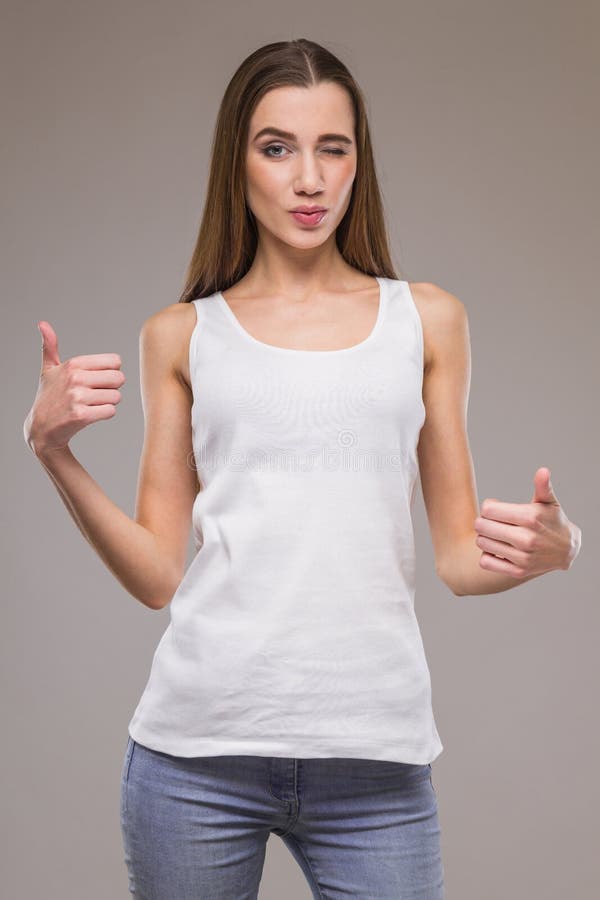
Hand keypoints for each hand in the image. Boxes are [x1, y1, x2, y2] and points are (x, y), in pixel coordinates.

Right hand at [23, 320, 125, 456]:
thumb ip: (49, 347)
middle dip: (113, 387)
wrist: (42, 427)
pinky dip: (104, 414)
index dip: (111, 371)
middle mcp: (76, 378)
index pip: (115, 361)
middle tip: (97, 393)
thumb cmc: (49, 396)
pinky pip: (110, 411)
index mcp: (73, 364)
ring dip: (108, 402)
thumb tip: (42, 324)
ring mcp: (78, 397)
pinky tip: (91, 413)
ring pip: (116, 396)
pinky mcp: (81, 415)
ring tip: (92, 404)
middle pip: (119, 378)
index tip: (98, 379)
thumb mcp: (48, 370)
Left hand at [474, 467, 581, 577]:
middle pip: (481, 526)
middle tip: (491, 522)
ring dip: (484, 537)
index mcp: (530, 517)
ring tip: (494, 534)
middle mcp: (526, 538)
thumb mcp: (549, 502)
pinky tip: (496, 549)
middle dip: (483, 521)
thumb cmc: (553, 520)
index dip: (488, 507)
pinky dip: (486, 555)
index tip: (495, 508)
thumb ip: (543, 487)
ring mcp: (522, 557)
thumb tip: (543, 471)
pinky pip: (486, 562)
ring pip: (482, 543)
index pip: (488, 509)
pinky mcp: (518, 571)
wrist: (567, 550)